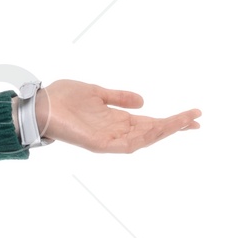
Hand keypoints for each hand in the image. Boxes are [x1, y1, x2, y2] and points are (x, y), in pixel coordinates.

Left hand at [36, 80, 200, 152]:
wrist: (40, 105)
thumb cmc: (63, 99)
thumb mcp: (97, 92)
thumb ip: (119, 97)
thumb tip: (142, 100)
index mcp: (117, 120)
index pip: (151, 123)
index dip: (172, 121)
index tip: (193, 115)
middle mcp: (115, 132)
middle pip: (152, 132)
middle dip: (175, 127)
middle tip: (197, 120)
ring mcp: (108, 139)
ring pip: (143, 139)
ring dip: (164, 131)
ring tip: (184, 123)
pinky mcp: (97, 143)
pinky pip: (124, 144)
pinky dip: (142, 139)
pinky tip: (157, 131)